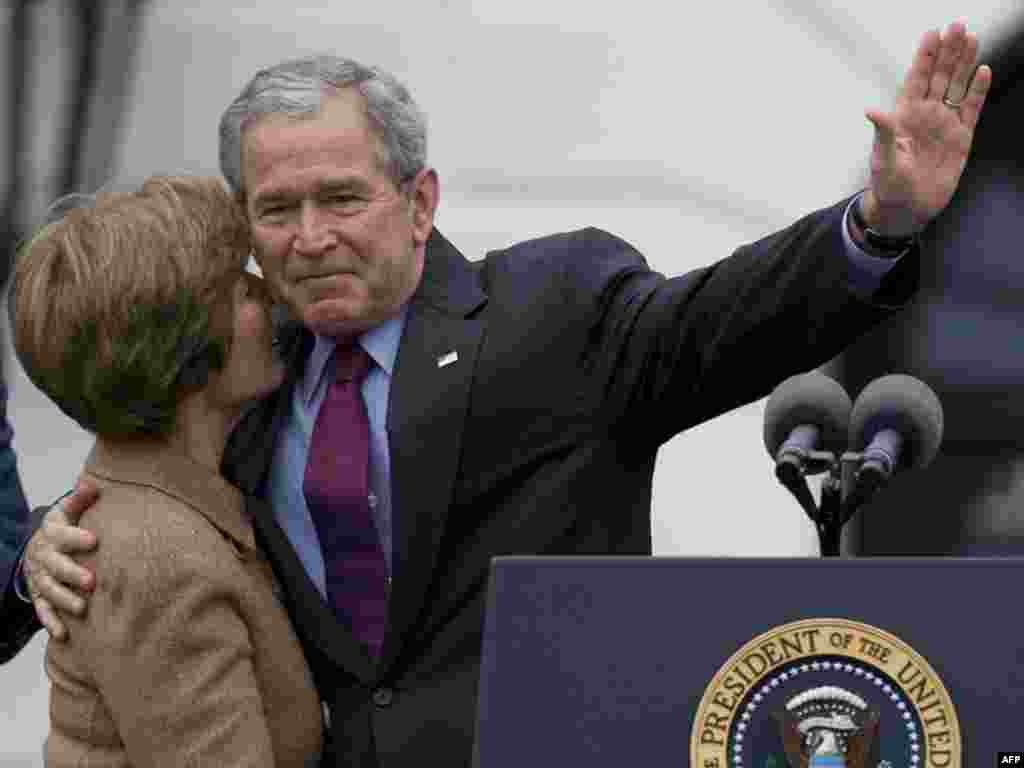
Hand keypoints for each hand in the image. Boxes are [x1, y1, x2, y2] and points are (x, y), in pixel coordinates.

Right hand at [24, 478, 99, 639]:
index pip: (62, 534)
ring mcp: (40, 577)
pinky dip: (51, 622)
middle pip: (55, 566)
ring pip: (49, 590)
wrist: (40, 546)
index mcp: (52, 533)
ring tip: (82, 608)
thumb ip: (80, 499)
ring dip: (64, 600)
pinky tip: (62, 634)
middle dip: (72, 574)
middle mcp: (44, 556)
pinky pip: (42, 610)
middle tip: (92, 582)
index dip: (76, 537)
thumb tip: (91, 484)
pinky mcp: (39, 594)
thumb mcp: (69, 510)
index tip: (94, 540)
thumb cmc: (65, 526)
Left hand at [862, 20, 991, 235]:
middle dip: (947, 52)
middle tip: (956, 27)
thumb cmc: (888, 184)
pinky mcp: (961, 138)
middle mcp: (925, 115)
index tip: (932, 34)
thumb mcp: (882, 158)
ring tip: (970, 39)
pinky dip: (977, 91)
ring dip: (963, 64)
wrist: (906, 209)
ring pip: (956, 87)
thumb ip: (882, 132)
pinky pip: (971, 109)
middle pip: (939, 76)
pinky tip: (982, 71)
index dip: (924, 57)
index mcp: (904, 116)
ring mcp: (944, 124)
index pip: (916, 79)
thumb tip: (871, 109)